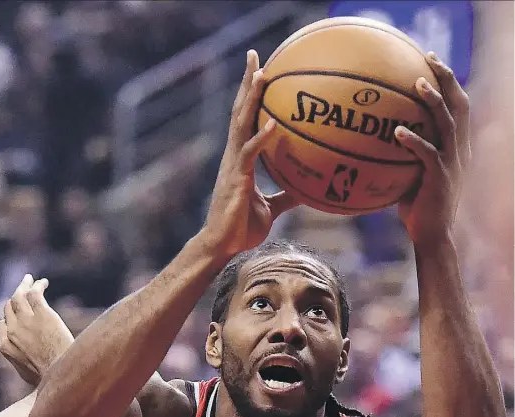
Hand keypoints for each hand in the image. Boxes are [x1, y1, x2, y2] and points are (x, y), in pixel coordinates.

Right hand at [0, 274, 73, 385]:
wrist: (59, 372)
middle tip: (22, 290)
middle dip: (14, 298)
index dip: (9, 318)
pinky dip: (37, 285)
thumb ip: (22, 362)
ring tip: (29, 279)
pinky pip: (34, 293)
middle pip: (8, 308)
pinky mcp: (42, 313)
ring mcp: (25, 321)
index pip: (1, 325)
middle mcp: (12, 331)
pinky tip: (43, 283)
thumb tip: (27, 362)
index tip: (19, 314)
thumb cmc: (47, 378)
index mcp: (5, 347)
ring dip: (23, 285)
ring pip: (18, 296)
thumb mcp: (27, 374)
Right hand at [200, 49, 298, 261]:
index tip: (259, 69)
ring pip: (241, 124)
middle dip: (246, 83)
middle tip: (254, 55)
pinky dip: (262, 137)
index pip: (245, 119)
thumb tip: (309, 191)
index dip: (250, 95)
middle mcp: (233, 155)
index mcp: (240, 158)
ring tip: (261, 74)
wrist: (223, 245)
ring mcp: (233, 164)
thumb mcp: (271, 208)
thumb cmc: (242, 228)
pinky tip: (274, 123)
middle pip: (239, 111)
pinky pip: (250, 153)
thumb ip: (287, 195)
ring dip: (251, 99)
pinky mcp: (236, 178)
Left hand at [394, 52, 470, 250]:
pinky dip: (414, 141)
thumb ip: (398, 154)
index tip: (431, 61)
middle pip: (459, 106)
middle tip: (430, 59)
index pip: (458, 106)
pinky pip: (428, 155)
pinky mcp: (441, 179)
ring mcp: (453, 164)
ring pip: (448, 125)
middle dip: (447, 80)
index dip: (449, 82)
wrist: (432, 234)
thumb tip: (367, 139)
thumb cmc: (415, 205)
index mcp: (455, 146)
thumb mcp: (409, 174)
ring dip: (433, 103)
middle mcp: (459, 150)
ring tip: (417, 85)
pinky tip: (397, 132)